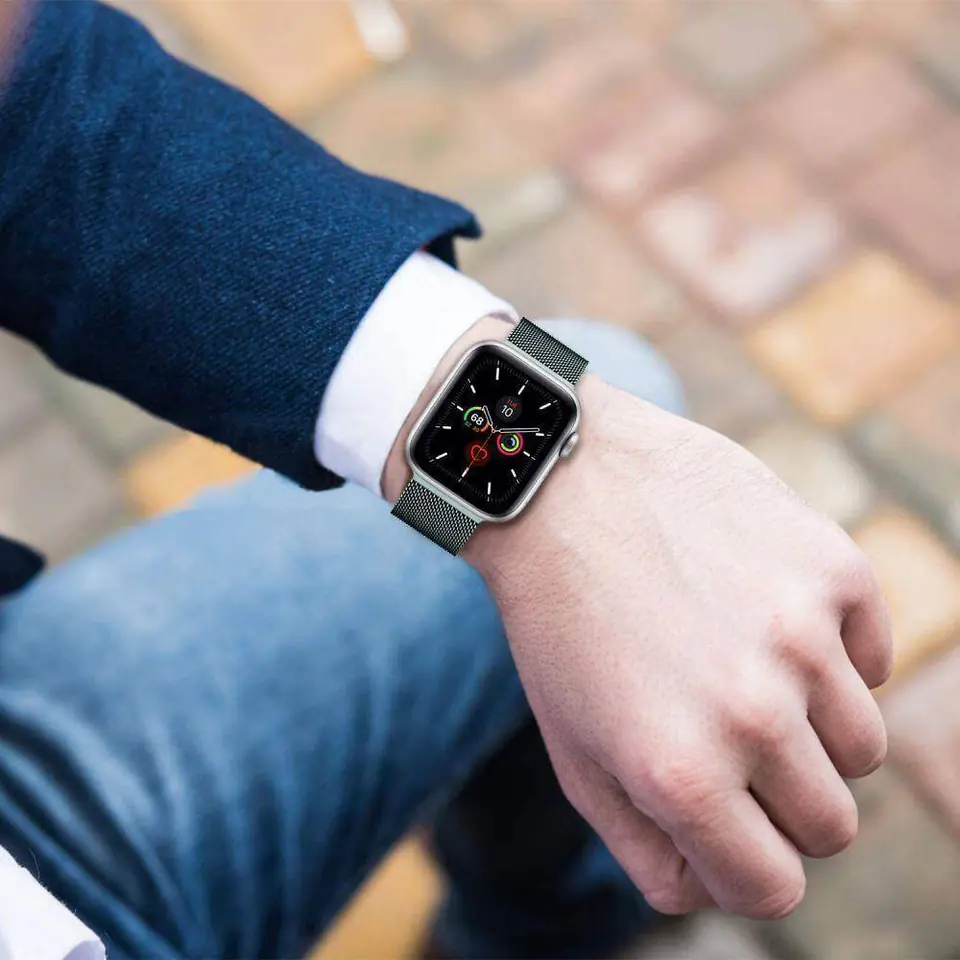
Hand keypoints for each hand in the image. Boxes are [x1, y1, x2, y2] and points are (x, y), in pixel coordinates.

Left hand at [465, 376, 891, 919]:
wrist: (560, 483)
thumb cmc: (560, 624)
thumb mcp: (574, 752)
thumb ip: (646, 846)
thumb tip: (717, 883)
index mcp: (679, 773)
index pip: (773, 889)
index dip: (749, 867)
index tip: (728, 827)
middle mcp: (751, 712)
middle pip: (831, 825)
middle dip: (782, 802)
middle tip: (729, 741)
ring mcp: (802, 634)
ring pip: (862, 747)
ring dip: (810, 727)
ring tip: (740, 670)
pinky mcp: (832, 567)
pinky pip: (873, 658)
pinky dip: (831, 653)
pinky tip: (762, 613)